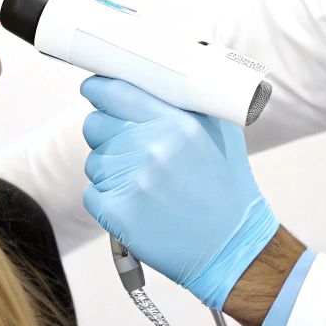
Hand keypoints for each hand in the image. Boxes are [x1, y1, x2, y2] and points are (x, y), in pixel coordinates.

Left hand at [78, 75, 279, 310]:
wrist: (232, 246)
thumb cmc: (227, 188)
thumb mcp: (221, 133)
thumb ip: (188, 101)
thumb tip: (152, 78)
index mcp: (179, 123)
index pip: (117, 91)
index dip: (99, 89)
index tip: (94, 90)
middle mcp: (154, 148)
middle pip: (96, 125)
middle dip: (106, 133)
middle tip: (131, 149)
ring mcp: (134, 181)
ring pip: (94, 161)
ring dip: (111, 170)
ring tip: (145, 184)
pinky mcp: (119, 213)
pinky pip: (92, 194)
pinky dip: (108, 200)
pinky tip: (138, 205)